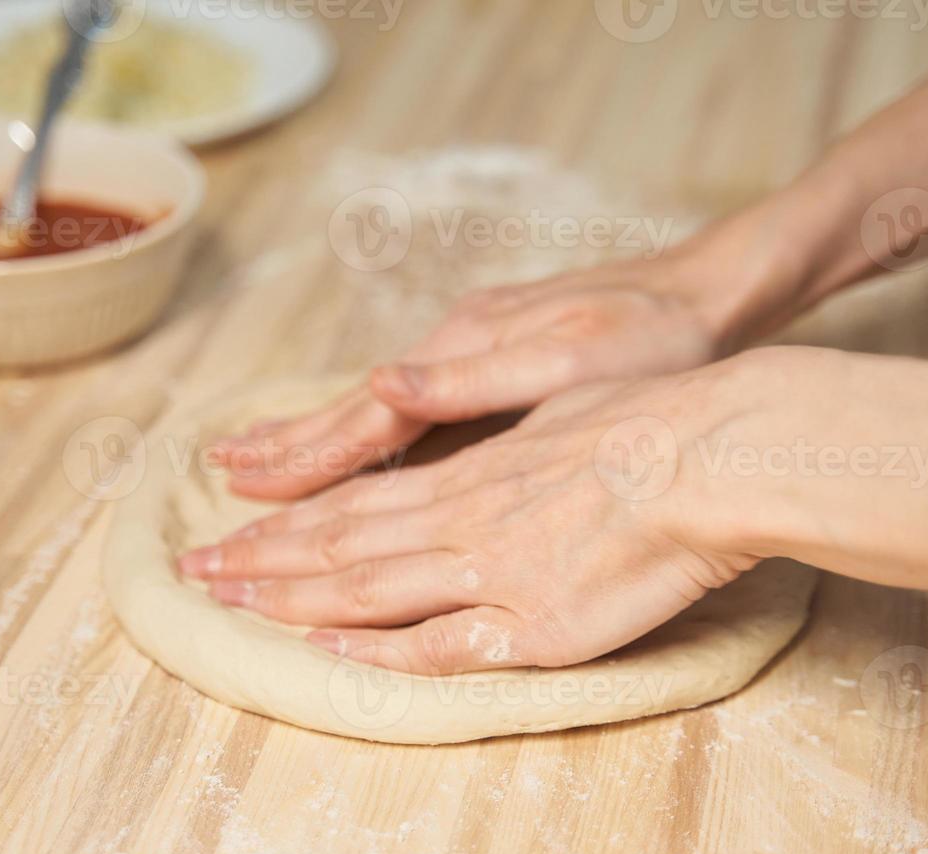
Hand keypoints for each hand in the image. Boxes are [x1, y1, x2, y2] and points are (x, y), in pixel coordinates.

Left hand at [182, 357, 785, 673]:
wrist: (711, 451)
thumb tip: (398, 387)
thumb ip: (472, 410)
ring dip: (291, 600)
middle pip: (340, 543)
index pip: (355, 497)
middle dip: (260, 561)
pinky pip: (442, 645)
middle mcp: (462, 519)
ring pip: (368, 589)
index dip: (286, 518)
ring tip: (227, 607)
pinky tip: (328, 655)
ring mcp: (493, 573)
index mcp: (468, 469)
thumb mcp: (546, 392)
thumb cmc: (646, 412)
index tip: (231, 530)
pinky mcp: (535, 625)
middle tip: (193, 575)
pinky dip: (379, 652)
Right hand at [209, 214, 804, 499]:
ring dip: (311, 440)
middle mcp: (453, 350)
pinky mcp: (494, 356)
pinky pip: (407, 404)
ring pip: (374, 407)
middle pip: (352, 411)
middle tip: (217, 478)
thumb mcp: (573, 364)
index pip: (364, 418)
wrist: (711, 292)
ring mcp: (470, 350)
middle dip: (284, 451)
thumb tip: (382, 381)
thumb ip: (474, 379)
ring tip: (252, 462)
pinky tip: (354, 440)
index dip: (302, 458)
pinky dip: (363, 429)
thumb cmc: (654, 341)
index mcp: (464, 357)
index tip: (242, 487)